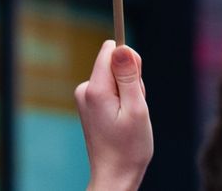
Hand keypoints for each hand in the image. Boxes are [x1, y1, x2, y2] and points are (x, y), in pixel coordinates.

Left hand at [75, 40, 152, 190]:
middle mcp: (85, 90)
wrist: (115, 176)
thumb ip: (129, 76)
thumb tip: (121, 47)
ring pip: (115, 77)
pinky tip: (123, 120)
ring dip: (128, 93)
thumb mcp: (136, 109)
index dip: (130, 62)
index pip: (110, 50)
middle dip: (131, 80)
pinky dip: (122, 101)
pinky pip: (111, 89)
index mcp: (95, 89)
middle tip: (135, 108)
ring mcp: (85, 98)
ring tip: (130, 118)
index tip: (136, 84)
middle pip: (114, 63)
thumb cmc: (129, 147)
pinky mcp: (90, 104)